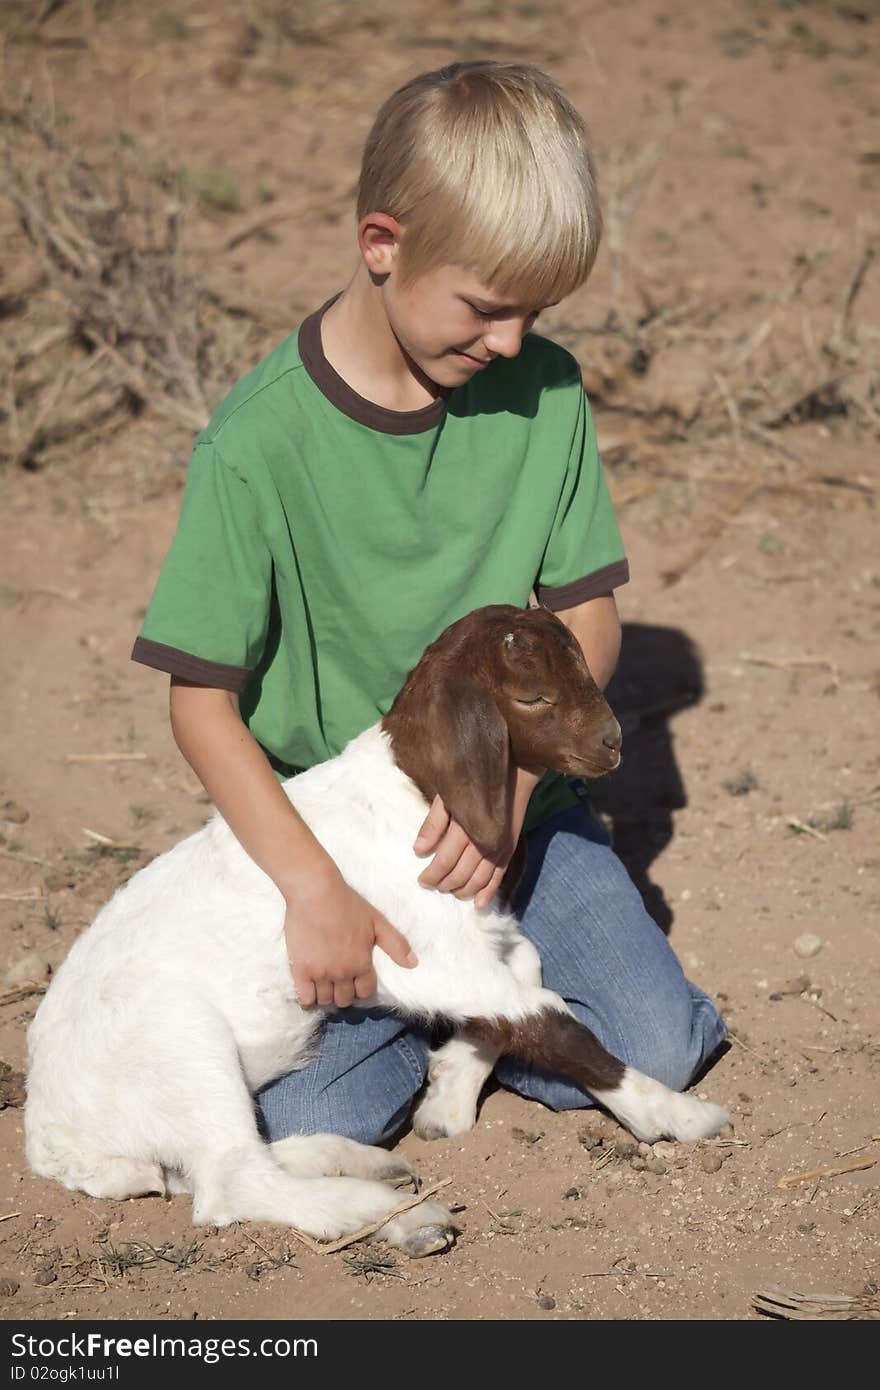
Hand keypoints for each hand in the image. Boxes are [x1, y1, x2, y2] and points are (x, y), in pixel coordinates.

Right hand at [284, 868, 416, 1008]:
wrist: (316, 892)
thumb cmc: (347, 904)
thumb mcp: (377, 922)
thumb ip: (395, 944)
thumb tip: (414, 964)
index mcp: (362, 963)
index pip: (365, 992)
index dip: (362, 989)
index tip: (356, 982)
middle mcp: (342, 973)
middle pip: (344, 999)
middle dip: (344, 993)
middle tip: (339, 982)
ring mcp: (320, 973)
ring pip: (325, 1000)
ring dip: (326, 995)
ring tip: (324, 984)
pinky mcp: (300, 970)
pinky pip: (305, 998)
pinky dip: (308, 999)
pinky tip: (308, 990)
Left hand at [413, 766, 539, 907]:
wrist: (514, 771)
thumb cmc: (474, 781)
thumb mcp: (448, 795)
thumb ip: (433, 823)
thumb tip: (418, 850)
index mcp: (466, 825)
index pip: (445, 860)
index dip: (432, 874)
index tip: (421, 880)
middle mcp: (485, 840)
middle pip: (461, 874)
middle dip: (444, 885)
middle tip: (432, 886)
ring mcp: (499, 847)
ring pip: (479, 880)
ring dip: (463, 891)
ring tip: (450, 892)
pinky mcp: (509, 849)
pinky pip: (499, 877)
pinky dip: (489, 892)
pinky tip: (479, 905)